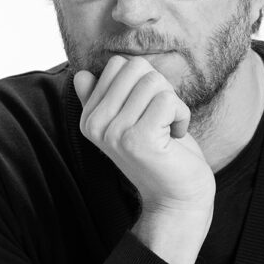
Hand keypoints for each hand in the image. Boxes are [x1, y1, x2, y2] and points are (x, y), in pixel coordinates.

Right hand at [73, 55, 215, 213]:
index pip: (118, 65)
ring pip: (154, 81)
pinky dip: (182, 115)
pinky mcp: (139, 139)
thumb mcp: (129, 121)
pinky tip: (175, 136)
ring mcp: (115, 133)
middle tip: (162, 120)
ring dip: (174, 104)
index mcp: (89, 118)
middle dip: (160, 88)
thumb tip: (82, 74)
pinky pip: (167, 99)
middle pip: (135, 67)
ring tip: (168, 131)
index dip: (144, 83)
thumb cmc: (160, 155)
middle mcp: (95, 125)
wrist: (177, 198)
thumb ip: (106, 98)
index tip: (148, 113)